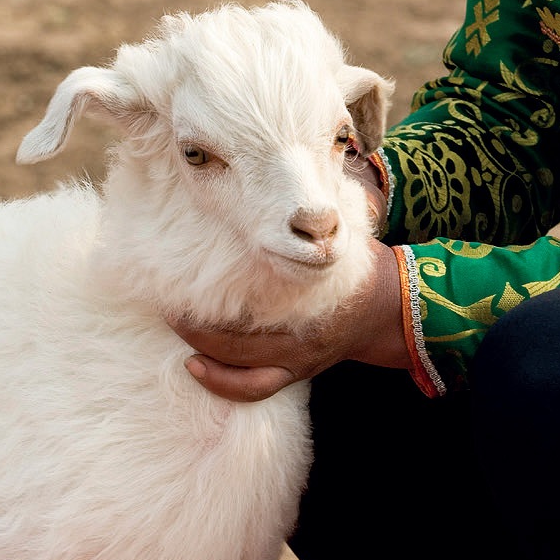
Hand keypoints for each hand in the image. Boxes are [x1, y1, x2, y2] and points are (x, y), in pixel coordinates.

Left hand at [168, 238, 409, 401]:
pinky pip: (254, 389)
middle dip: (197, 329)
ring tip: (180, 337)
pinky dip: (222, 383)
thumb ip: (311, 218)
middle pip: (237, 345)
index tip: (184, 276)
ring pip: (244, 375)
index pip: (255, 300)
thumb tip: (285, 170)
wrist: (390, 311)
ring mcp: (298, 362)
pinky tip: (194, 367)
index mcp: (308, 302)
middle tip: (169, 308)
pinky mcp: (295, 374)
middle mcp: (300, 339)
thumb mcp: (339, 235)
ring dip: (206, 359)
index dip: (216, 290)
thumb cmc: (357, 266)